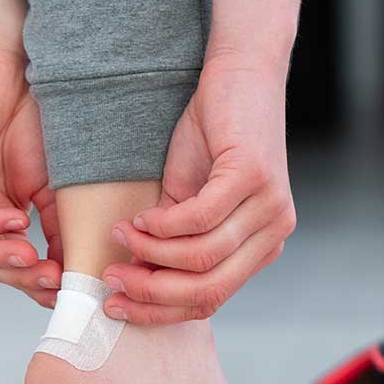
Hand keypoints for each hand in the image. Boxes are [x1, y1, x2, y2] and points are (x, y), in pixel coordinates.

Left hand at [0, 52, 62, 306]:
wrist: (21, 69)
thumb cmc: (40, 122)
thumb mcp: (56, 186)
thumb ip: (60, 228)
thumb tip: (75, 274)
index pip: (9, 265)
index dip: (34, 283)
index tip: (65, 291)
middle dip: (18, 276)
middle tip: (50, 280)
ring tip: (31, 256)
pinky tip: (15, 221)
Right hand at [101, 55, 295, 324]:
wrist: (239, 73)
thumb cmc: (210, 136)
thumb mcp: (185, 200)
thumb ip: (168, 243)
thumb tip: (130, 282)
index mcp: (259, 249)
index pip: (210, 300)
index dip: (159, 310)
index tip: (115, 306)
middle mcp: (273, 235)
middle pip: (208, 290)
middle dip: (152, 293)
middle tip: (111, 281)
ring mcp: (270, 208)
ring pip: (202, 258)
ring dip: (151, 253)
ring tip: (121, 236)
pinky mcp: (255, 178)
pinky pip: (201, 219)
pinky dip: (163, 225)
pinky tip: (140, 216)